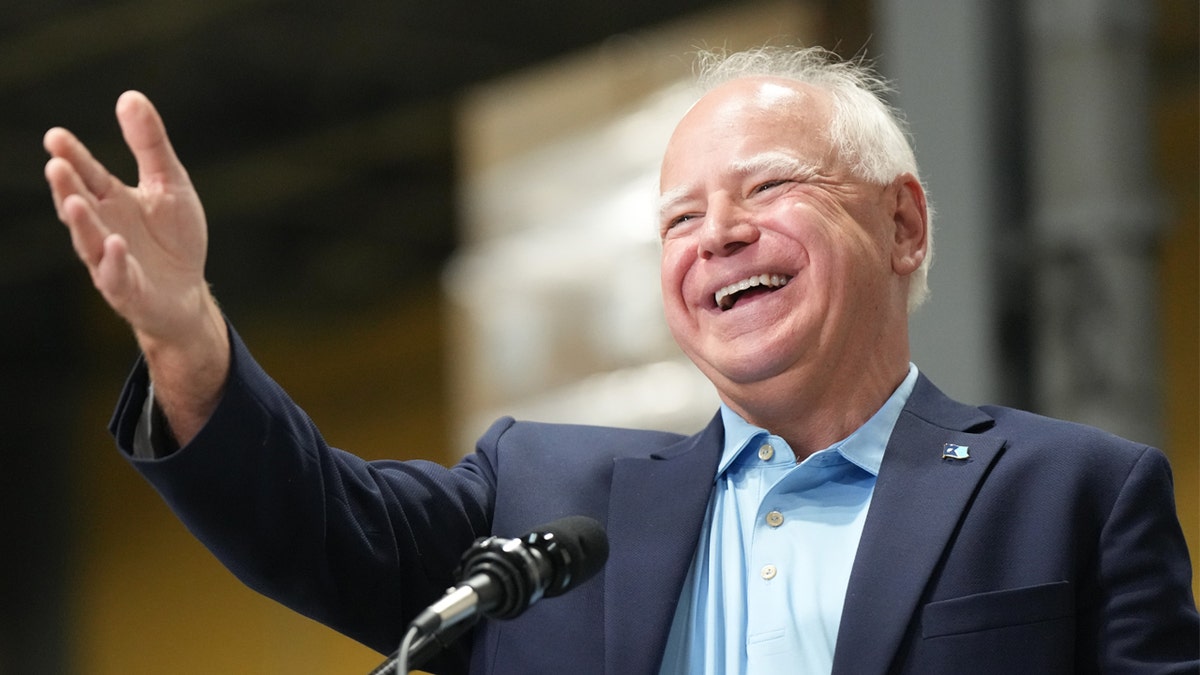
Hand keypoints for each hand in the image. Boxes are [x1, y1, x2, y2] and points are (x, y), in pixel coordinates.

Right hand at [45, 91, 228, 443]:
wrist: (188, 292)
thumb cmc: (174, 237)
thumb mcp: (170, 184)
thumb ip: (150, 145)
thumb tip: (130, 96)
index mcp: (111, 199)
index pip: (87, 173)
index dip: (72, 156)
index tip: (56, 136)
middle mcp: (103, 227)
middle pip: (79, 204)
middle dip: (67, 186)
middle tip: (56, 164)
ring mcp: (109, 259)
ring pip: (88, 241)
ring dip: (81, 223)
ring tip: (75, 202)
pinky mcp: (126, 289)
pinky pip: (115, 275)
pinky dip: (113, 261)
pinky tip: (115, 244)